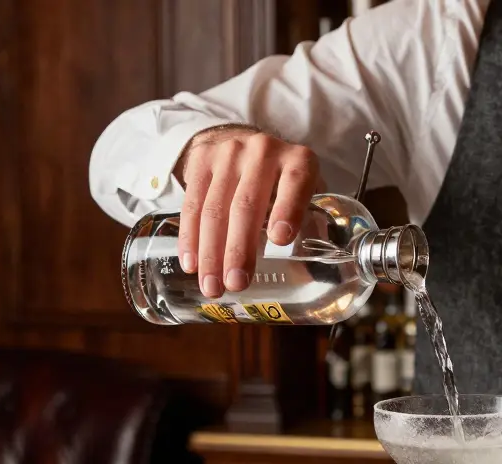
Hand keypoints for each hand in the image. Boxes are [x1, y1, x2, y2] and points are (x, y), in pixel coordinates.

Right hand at [174, 125, 323, 296]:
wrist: (239, 138)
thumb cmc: (281, 178)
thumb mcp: (305, 190)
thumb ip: (311, 224)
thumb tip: (306, 276)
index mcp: (298, 161)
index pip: (295, 183)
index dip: (288, 210)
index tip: (279, 240)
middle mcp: (263, 152)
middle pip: (246, 205)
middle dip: (239, 249)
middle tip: (236, 284)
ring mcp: (228, 154)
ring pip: (214, 209)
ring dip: (211, 253)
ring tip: (212, 286)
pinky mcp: (200, 160)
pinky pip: (191, 204)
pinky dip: (190, 239)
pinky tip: (191, 265)